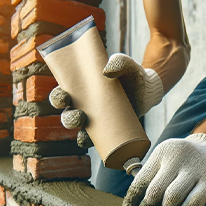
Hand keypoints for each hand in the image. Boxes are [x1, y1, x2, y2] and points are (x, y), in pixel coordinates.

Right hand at [49, 53, 163, 147]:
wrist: (148, 91)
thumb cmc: (131, 74)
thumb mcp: (125, 64)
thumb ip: (118, 61)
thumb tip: (108, 71)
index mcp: (80, 88)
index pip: (62, 93)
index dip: (57, 97)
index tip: (63, 97)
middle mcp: (84, 105)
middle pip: (68, 115)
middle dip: (68, 118)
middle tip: (79, 116)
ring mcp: (95, 119)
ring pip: (79, 130)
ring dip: (78, 132)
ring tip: (87, 128)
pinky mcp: (107, 130)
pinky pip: (95, 140)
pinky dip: (93, 143)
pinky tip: (94, 143)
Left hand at [116, 133, 205, 205]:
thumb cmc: (182, 161)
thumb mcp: (165, 160)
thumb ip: (151, 179)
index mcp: (161, 153)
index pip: (140, 182)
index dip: (130, 204)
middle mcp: (176, 159)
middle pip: (155, 192)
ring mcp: (194, 170)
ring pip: (172, 199)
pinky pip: (193, 204)